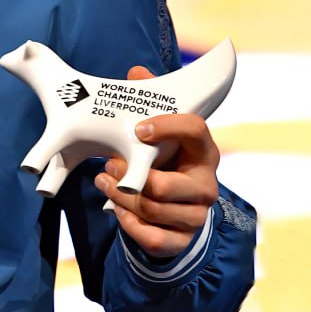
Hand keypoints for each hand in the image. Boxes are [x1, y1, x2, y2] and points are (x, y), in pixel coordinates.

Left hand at [94, 65, 220, 258]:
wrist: (177, 205)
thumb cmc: (166, 159)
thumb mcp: (160, 132)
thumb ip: (150, 101)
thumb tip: (136, 72)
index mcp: (204, 151)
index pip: (196, 129)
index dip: (167, 126)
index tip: (138, 128)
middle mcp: (206, 185)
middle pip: (165, 186)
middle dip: (129, 178)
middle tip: (108, 166)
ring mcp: (196, 215)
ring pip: (152, 210)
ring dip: (120, 197)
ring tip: (104, 181)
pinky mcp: (182, 240)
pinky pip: (152, 237)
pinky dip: (128, 223)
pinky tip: (116, 209)